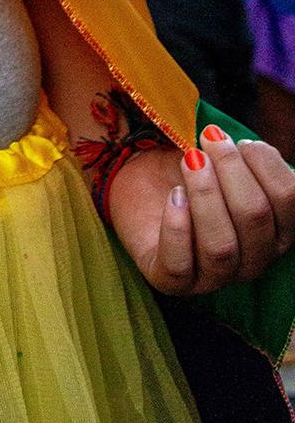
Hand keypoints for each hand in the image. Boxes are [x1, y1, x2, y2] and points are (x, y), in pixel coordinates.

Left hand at [108, 125, 294, 294]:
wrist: (143, 183)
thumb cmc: (192, 172)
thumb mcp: (225, 160)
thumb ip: (248, 157)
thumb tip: (250, 148)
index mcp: (277, 230)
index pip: (289, 198)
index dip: (266, 164)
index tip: (240, 142)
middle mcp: (254, 259)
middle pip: (255, 217)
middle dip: (231, 170)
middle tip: (208, 141)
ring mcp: (215, 276)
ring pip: (221, 247)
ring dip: (205, 195)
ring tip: (190, 161)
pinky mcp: (173, 281)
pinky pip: (179, 266)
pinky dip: (176, 228)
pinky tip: (174, 195)